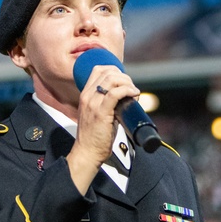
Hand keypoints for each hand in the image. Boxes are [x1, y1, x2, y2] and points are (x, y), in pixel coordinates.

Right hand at [66, 65, 139, 194]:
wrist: (87, 152)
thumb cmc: (95, 136)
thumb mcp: (97, 113)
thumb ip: (106, 102)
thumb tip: (125, 96)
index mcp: (85, 94)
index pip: (98, 69)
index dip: (115, 71)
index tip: (125, 81)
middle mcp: (87, 96)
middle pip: (107, 72)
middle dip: (124, 77)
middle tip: (132, 89)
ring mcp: (93, 103)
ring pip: (112, 79)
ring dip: (128, 83)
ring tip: (134, 93)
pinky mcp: (101, 112)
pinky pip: (116, 93)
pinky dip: (128, 90)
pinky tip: (134, 95)